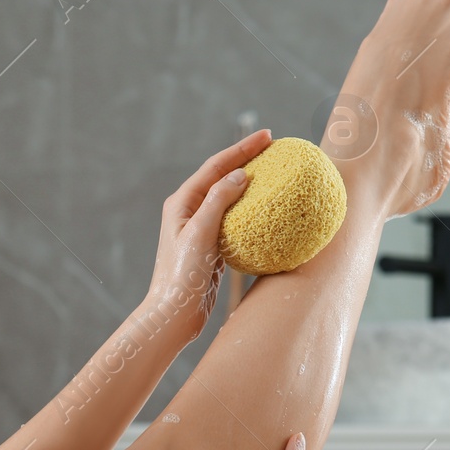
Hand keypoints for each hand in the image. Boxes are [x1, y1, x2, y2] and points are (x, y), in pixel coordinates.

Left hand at [143, 129, 273, 342]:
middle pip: (222, 176)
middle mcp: (190, 211)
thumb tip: (240, 174)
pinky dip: (251, 209)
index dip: (241, 148)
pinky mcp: (212, 245)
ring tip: (273, 171)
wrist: (175, 314)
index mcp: (182, 202)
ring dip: (250, 183)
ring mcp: (201, 227)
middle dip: (246, 159)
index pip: (216, 166)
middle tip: (274, 146)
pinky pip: (235, 219)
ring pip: (230, 197)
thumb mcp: (200, 234)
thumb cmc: (182, 275)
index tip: (267, 135)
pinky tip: (268, 209)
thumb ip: (218, 202)